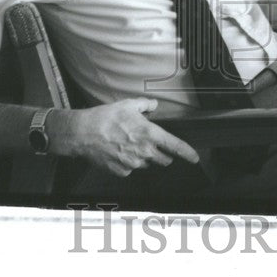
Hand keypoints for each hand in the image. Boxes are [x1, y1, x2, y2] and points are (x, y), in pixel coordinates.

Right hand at [64, 98, 199, 177]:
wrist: (82, 134)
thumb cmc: (104, 118)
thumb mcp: (127, 105)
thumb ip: (145, 105)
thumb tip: (154, 105)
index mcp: (149, 134)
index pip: (175, 146)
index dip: (188, 153)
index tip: (195, 158)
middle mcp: (144, 151)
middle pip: (164, 160)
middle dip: (163, 155)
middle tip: (152, 144)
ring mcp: (132, 164)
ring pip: (147, 164)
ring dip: (144, 158)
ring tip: (129, 145)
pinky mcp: (121, 171)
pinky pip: (131, 169)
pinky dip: (128, 163)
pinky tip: (118, 152)